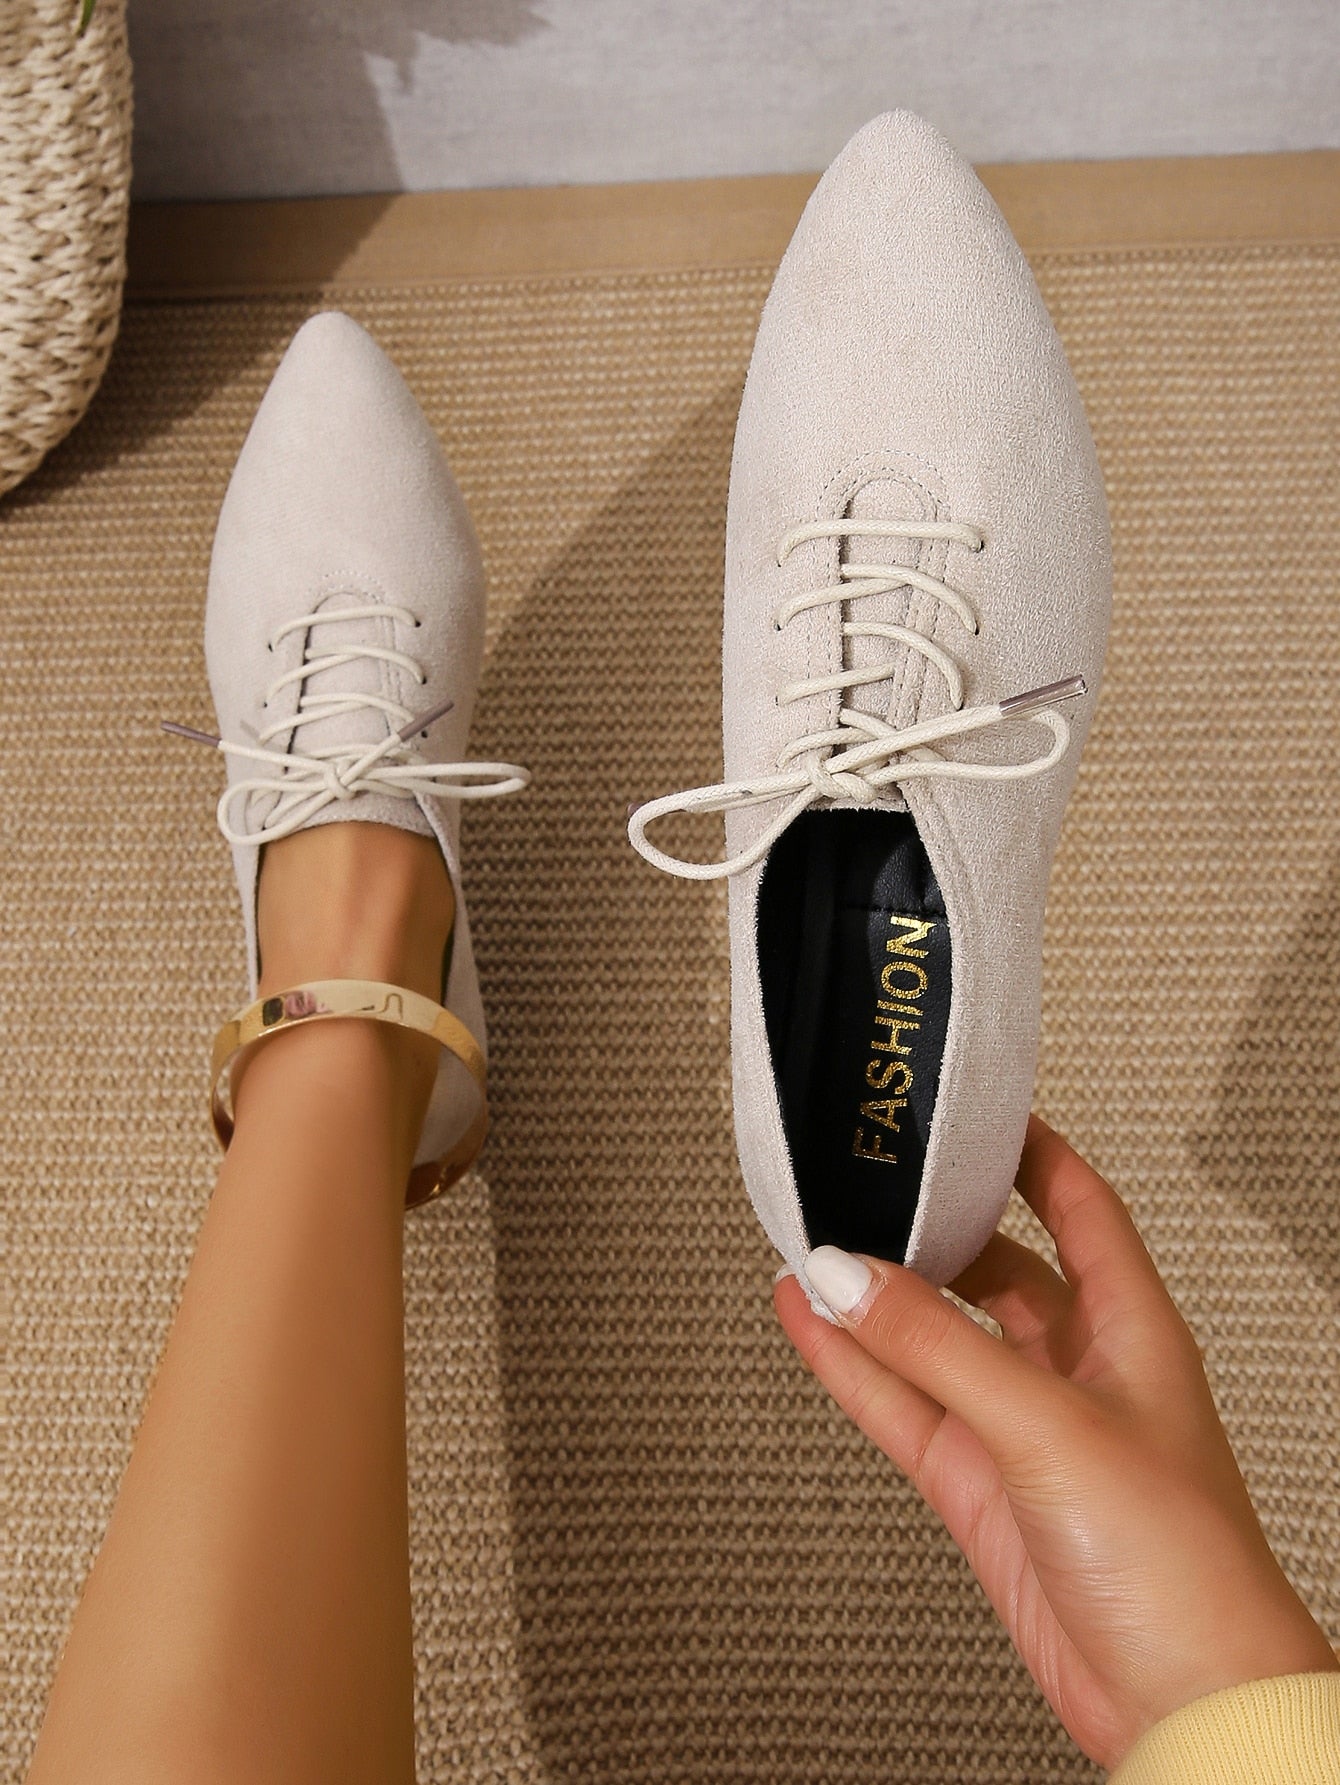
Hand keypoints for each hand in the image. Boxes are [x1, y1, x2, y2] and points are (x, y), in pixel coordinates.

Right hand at [774, 1114, 1338, 1769]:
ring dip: (878, 1298)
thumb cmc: (1183, 1566)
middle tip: (868, 1183)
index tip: (973, 1111)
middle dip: (936, 1227)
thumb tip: (850, 1274)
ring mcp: (1025, 1430)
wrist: (1183, 1703)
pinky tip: (811, 1326)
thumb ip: (939, 1349)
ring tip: (814, 1244)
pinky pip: (904, 1407)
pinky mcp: (982, 1490)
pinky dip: (853, 1368)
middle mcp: (1079, 1369)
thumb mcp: (1050, 1425)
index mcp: (1132, 1327)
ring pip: (936, 1340)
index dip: (1030, 1152)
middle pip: (997, 1268)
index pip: (1080, 1204)